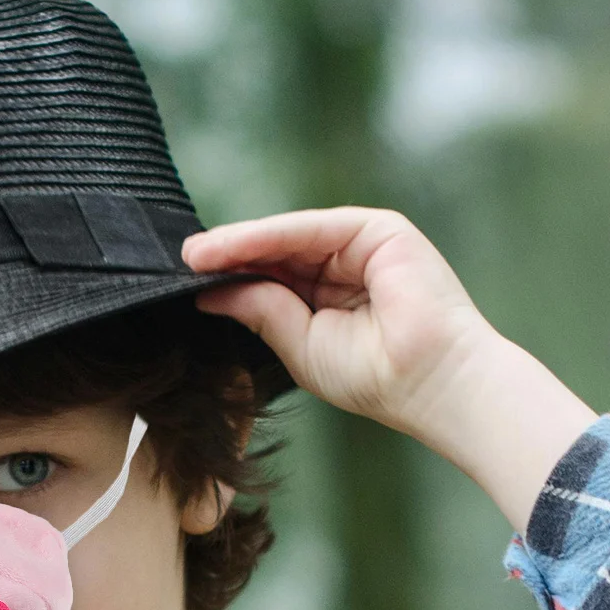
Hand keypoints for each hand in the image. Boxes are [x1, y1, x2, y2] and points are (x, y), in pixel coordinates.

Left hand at [183, 207, 595, 530]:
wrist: (429, 380)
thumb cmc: (374, 376)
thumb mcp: (300, 344)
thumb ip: (261, 311)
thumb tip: (211, 291)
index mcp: (331, 297)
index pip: (272, 279)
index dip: (232, 277)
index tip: (185, 283)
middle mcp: (346, 266)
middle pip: (275, 253)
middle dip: (228, 257)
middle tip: (180, 262)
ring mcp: (363, 244)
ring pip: (287, 237)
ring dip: (239, 244)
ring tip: (195, 256)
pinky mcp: (378, 230)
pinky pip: (310, 228)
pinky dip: (268, 236)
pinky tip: (231, 248)